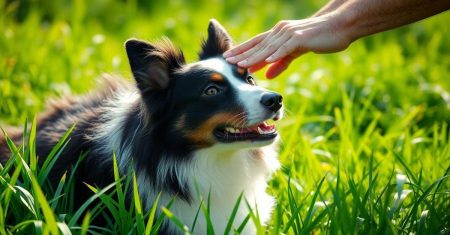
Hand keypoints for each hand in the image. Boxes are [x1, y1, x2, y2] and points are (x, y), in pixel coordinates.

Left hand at [223, 13, 351, 78]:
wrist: (339, 25)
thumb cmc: (318, 38)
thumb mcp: (295, 52)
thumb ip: (281, 62)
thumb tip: (267, 74)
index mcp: (278, 35)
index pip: (256, 43)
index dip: (241, 50)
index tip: (227, 58)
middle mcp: (280, 32)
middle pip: (258, 45)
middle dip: (242, 54)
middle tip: (226, 62)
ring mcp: (290, 33)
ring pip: (268, 47)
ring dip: (254, 56)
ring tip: (241, 64)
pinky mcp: (301, 37)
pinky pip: (286, 48)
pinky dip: (277, 55)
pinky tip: (266, 62)